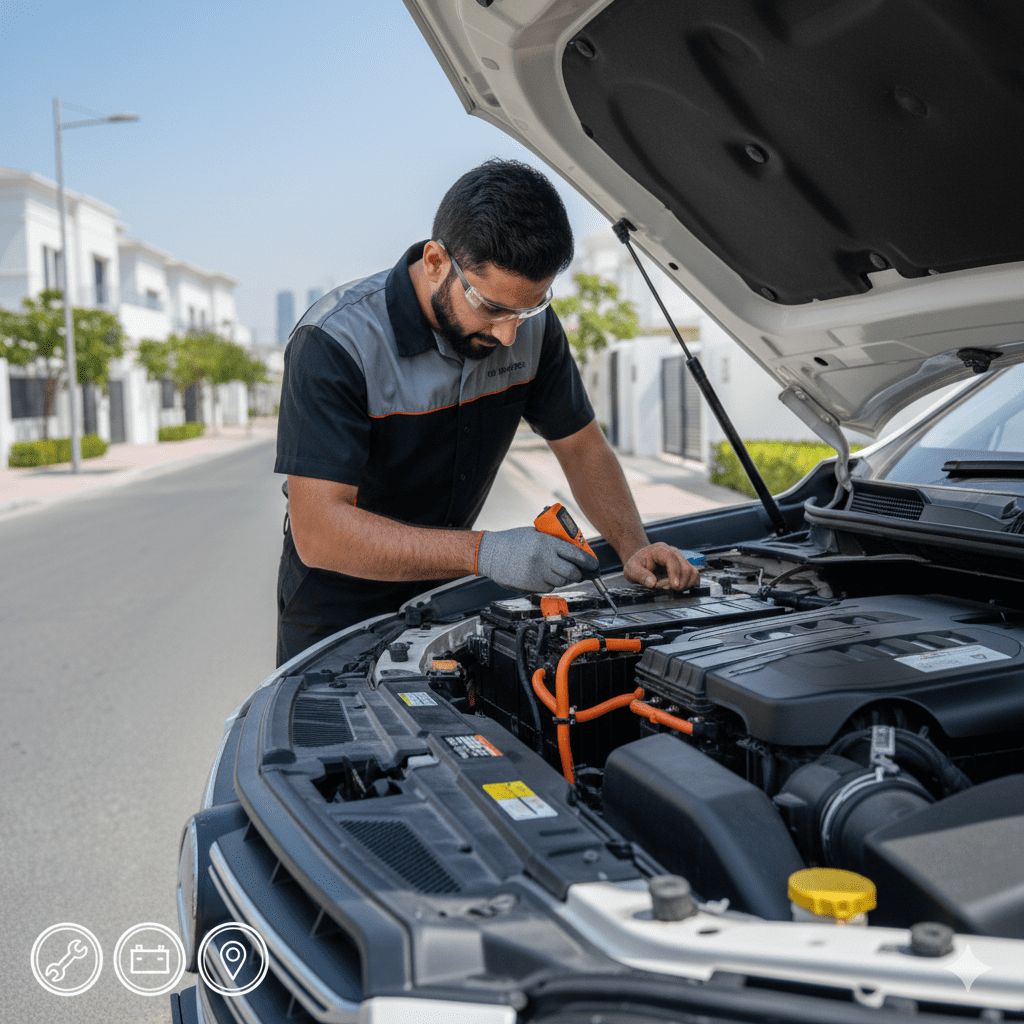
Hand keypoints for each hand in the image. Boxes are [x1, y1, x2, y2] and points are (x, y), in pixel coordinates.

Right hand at [477, 527, 598, 592]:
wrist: (491, 553)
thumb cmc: (513, 541)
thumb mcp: (536, 533)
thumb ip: (554, 542)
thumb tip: (575, 551)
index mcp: (547, 542)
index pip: (576, 554)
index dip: (589, 561)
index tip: (594, 565)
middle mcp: (544, 559)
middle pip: (572, 572)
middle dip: (578, 574)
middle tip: (578, 572)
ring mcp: (538, 573)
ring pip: (561, 581)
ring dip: (563, 578)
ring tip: (556, 571)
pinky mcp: (531, 585)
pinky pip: (549, 587)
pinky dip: (550, 583)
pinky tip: (542, 575)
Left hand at [624, 542, 700, 590]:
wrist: (641, 561)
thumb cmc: (636, 564)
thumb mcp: (631, 569)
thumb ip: (640, 575)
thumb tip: (652, 583)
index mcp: (660, 550)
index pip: (671, 559)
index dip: (675, 573)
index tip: (674, 586)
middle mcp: (673, 552)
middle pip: (685, 567)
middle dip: (677, 582)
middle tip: (662, 588)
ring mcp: (680, 559)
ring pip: (692, 572)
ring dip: (683, 584)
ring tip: (668, 588)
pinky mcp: (684, 567)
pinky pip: (693, 576)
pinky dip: (688, 584)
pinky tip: (676, 588)